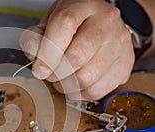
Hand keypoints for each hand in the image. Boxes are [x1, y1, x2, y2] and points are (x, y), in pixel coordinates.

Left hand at [20, 0, 134, 99]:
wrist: (104, 24)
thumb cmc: (74, 24)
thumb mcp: (50, 22)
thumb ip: (37, 37)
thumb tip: (35, 57)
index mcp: (84, 5)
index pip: (63, 25)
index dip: (47, 53)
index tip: (39, 70)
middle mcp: (106, 22)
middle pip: (75, 57)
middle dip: (55, 73)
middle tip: (50, 73)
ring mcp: (119, 44)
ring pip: (85, 79)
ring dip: (66, 86)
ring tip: (63, 78)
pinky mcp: (125, 65)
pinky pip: (96, 91)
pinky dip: (80, 93)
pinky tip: (77, 84)